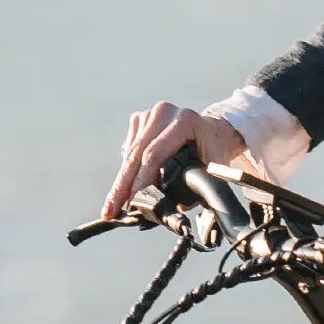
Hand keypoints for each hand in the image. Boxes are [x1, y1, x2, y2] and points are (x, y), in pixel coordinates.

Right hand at [104, 103, 243, 220]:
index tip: (131, 202)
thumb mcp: (214, 168)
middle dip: (122, 186)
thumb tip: (178, 207)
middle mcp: (163, 112)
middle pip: (135, 154)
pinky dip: (127, 170)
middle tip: (109, 211)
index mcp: (184, 121)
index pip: (154, 154)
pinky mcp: (140, 119)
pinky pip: (128, 149)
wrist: (212, 131)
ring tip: (113, 206)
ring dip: (121, 182)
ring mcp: (149, 114)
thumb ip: (199, 186)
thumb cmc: (214, 151)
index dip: (140, 180)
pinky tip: (127, 187)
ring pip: (129, 154)